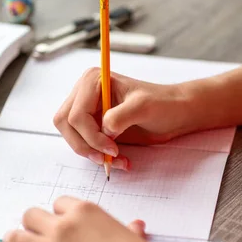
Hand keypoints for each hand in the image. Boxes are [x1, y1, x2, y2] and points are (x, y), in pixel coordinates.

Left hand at [3, 197, 202, 241]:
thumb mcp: (133, 236)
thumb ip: (127, 229)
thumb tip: (135, 226)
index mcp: (84, 211)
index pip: (58, 203)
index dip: (59, 214)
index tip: (61, 223)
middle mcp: (62, 225)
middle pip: (31, 215)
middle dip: (34, 224)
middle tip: (38, 234)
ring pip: (15, 236)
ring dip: (17, 240)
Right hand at [53, 67, 193, 170]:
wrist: (175, 113)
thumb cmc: (163, 103)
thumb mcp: (144, 107)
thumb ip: (120, 116)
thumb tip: (103, 130)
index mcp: (93, 80)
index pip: (76, 114)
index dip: (91, 135)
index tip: (112, 148)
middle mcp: (85, 93)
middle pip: (66, 125)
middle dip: (86, 145)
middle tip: (108, 158)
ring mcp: (88, 110)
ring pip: (72, 137)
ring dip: (92, 153)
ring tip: (117, 160)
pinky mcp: (94, 126)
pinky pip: (85, 144)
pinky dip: (99, 156)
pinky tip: (119, 160)